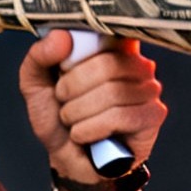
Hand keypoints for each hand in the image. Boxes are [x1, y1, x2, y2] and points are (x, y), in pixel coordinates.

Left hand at [20, 30, 165, 190]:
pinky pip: (121, 116)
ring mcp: (149, 88)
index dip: (76, 55)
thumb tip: (62, 36)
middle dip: (72, 90)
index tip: (61, 70)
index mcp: (111, 46)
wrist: (68, 158)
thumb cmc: (58, 116)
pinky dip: (91, 129)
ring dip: (78, 113)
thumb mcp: (36, 83)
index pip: (104, 32)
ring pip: (112, 94)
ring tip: (74, 121)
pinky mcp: (154, 115)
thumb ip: (39, 56)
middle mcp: (136, 62)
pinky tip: (85, 135)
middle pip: (106, 66)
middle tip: (64, 103)